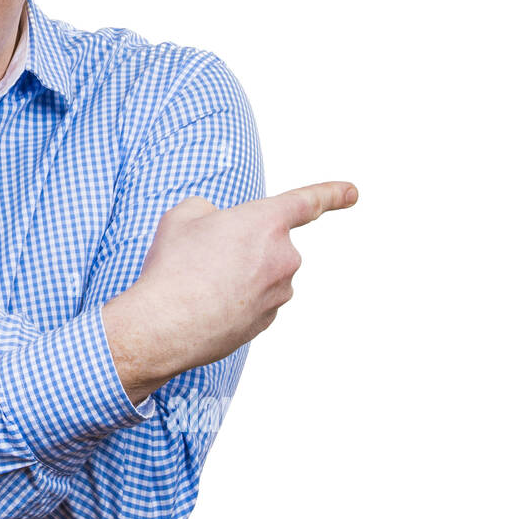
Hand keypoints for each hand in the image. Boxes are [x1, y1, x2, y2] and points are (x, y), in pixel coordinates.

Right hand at [103, 181, 358, 399]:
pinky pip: (254, 301)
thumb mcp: (181, 217)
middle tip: (201, 257)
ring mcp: (278, 293)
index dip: (331, 194)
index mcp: (266, 222)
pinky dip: (234, 300)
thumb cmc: (173, 267)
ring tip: (198, 285)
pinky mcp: (267, 322)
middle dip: (240, 247)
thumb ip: (207, 209)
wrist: (166, 325)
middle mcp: (283, 257)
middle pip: (267, 244)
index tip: (352, 192)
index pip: (307, 202)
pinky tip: (206, 306)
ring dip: (236, 276)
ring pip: (260, 274)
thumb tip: (216, 224)